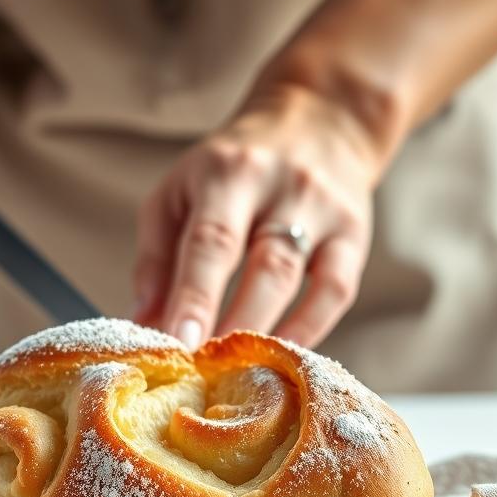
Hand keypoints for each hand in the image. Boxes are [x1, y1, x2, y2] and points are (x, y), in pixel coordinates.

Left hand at [132, 84, 384, 349]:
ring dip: (263, 332)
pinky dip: (307, 330)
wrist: (319, 119)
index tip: (175, 343)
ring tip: (233, 377)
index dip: (194, 296)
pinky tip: (278, 358)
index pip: (210, 241)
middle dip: (231, 323)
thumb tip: (142, 325)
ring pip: (298, 280)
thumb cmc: (230, 168)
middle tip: (201, 373)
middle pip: (262, 264)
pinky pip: (335, 291)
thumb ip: (156, 259)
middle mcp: (281, 186)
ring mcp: (323, 210)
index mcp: (227, 172)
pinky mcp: (354, 234)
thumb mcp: (179, 192)